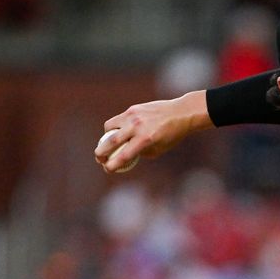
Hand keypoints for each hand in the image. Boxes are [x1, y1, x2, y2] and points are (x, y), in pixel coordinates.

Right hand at [94, 90, 212, 172]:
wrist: (180, 113)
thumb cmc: (172, 134)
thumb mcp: (159, 149)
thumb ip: (142, 152)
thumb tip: (126, 155)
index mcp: (146, 140)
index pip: (123, 155)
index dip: (112, 165)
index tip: (107, 169)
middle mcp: (137, 127)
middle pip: (110, 141)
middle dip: (101, 152)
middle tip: (99, 159)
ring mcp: (133, 116)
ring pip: (109, 127)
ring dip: (105, 137)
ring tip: (108, 144)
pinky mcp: (133, 109)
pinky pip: (117, 120)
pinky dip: (115, 127)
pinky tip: (119, 132)